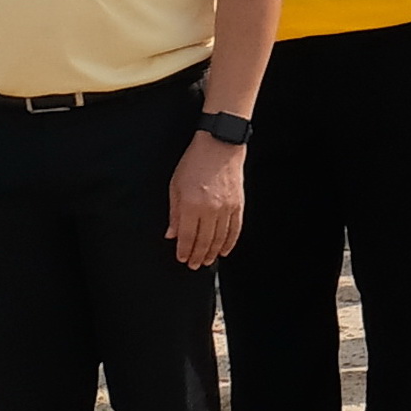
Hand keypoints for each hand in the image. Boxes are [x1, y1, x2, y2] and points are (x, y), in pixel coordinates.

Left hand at [166, 132, 247, 270]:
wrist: (220, 145)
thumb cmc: (194, 162)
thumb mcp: (175, 186)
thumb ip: (174, 213)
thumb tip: (172, 234)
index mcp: (191, 204)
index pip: (187, 236)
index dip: (184, 250)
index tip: (181, 258)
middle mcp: (210, 209)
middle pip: (204, 241)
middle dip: (198, 255)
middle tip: (193, 265)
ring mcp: (227, 207)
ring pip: (220, 238)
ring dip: (213, 252)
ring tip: (207, 261)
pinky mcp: (238, 204)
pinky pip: (235, 229)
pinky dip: (230, 241)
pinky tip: (224, 249)